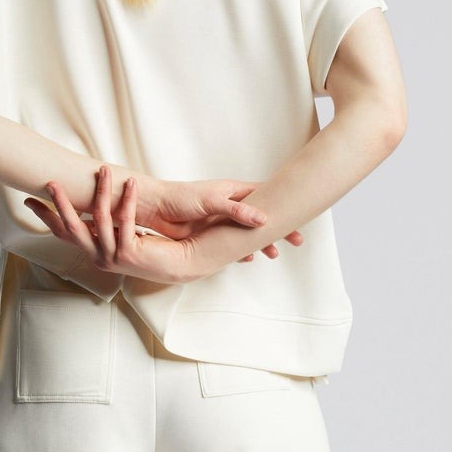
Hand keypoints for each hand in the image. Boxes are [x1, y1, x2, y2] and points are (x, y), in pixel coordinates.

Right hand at [24, 167, 197, 283]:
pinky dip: (126, 199)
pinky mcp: (129, 253)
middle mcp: (98, 257)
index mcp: (94, 251)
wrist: (178, 263)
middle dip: (61, 204)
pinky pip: (125, 219)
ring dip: (100, 191)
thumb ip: (105, 222)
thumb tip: (91, 196)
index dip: (46, 217)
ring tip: (103, 169)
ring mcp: (112, 257)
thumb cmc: (151, 245)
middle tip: (52, 183)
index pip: (63, 233)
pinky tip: (130, 183)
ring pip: (99, 219)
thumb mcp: (121, 232)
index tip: (29, 200)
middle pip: (72, 228)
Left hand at [135, 176, 303, 261]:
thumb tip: (263, 219)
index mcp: (233, 191)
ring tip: (273, 254)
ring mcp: (221, 220)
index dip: (283, 208)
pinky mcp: (210, 235)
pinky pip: (232, 244)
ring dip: (261, 242)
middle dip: (277, 229)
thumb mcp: (210, 201)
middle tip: (295, 242)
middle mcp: (230, 205)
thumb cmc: (178, 198)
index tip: (298, 219)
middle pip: (261, 216)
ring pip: (248, 232)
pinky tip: (247, 259)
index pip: (266, 198)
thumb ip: (236, 210)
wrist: (153, 208)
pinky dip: (241, 251)